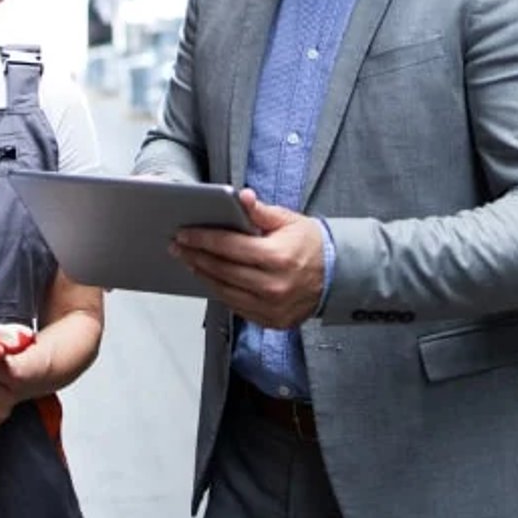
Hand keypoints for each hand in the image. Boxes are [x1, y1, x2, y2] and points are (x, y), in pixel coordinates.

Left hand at [170, 189, 322, 329]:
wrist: (339, 276)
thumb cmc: (311, 245)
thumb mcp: (289, 221)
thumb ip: (261, 212)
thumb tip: (242, 197)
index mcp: (277, 257)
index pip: (229, 246)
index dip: (203, 239)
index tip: (184, 233)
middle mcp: (273, 286)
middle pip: (222, 270)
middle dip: (196, 256)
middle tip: (178, 246)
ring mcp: (272, 307)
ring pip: (225, 291)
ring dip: (204, 275)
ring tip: (190, 261)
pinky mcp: (272, 321)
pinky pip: (237, 307)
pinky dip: (221, 291)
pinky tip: (211, 279)